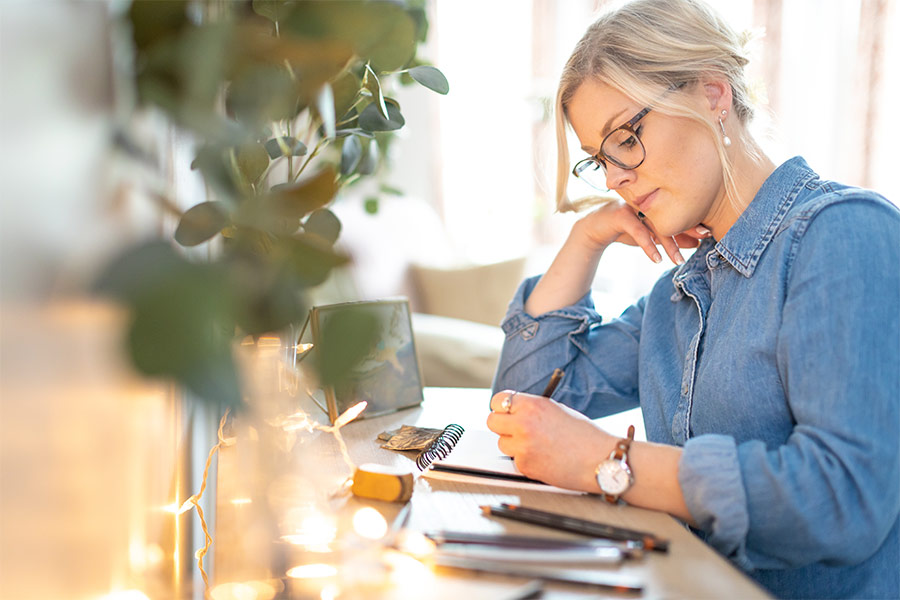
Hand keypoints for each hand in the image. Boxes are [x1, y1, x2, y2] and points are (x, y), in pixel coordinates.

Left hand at [487, 390, 613, 491]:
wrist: (600, 460)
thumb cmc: (585, 436)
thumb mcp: (557, 410)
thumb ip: (532, 409)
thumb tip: (513, 412)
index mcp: (533, 405)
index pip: (498, 400)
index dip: (502, 407)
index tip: (506, 412)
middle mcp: (524, 424)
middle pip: (492, 421)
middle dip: (502, 426)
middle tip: (515, 430)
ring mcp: (523, 446)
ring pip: (502, 443)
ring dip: (514, 445)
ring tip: (537, 446)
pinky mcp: (525, 466)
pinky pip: (515, 461)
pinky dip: (526, 461)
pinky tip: (544, 458)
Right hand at [574, 200, 710, 264]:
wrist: (594, 228)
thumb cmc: (625, 228)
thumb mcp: (651, 236)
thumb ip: (671, 238)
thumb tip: (696, 243)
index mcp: (655, 203)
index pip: (677, 211)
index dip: (693, 221)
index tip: (708, 232)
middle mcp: (646, 201)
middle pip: (670, 215)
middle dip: (688, 228)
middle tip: (703, 238)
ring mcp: (633, 206)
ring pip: (656, 225)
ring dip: (669, 244)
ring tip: (678, 261)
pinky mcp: (621, 215)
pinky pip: (638, 231)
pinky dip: (648, 246)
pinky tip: (656, 259)